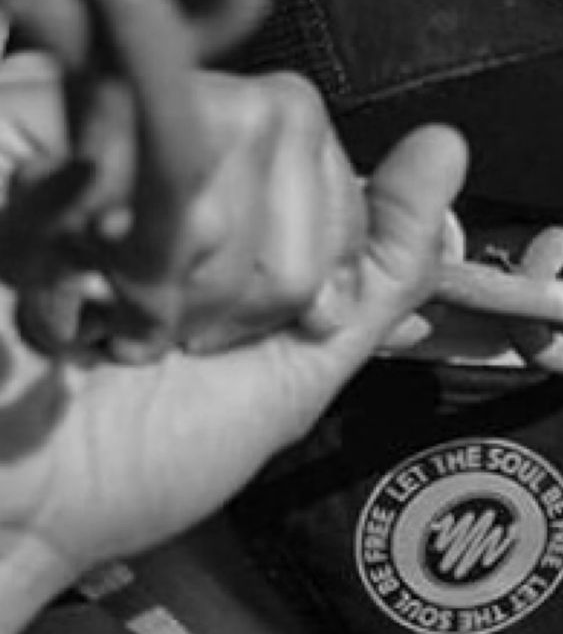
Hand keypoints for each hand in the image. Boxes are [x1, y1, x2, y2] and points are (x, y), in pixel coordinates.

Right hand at [0, 52, 466, 633]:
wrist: (10, 513)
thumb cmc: (146, 451)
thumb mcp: (301, 363)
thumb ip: (384, 260)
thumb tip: (448, 145)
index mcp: (232, 186)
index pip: (319, 137)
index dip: (315, 241)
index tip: (278, 323)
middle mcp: (163, 135)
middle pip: (282, 119)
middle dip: (253, 262)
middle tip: (180, 337)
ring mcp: (90, 120)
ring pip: (216, 129)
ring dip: (180, 267)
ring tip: (120, 327)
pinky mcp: (19, 124)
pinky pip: (122, 139)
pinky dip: (116, 248)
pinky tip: (68, 302)